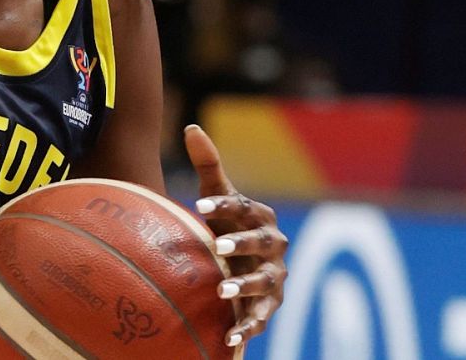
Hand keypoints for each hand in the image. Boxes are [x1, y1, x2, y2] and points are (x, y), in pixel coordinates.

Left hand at [186, 124, 287, 349]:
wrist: (237, 261)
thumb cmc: (223, 221)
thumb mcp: (215, 194)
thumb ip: (208, 163)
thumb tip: (191, 127)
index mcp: (259, 216)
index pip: (243, 207)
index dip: (223, 205)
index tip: (197, 205)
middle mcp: (273, 246)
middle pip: (261, 243)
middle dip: (241, 244)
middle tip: (217, 247)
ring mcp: (274, 276)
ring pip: (265, 281)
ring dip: (245, 287)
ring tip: (221, 292)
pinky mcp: (269, 304)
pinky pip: (261, 317)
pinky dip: (247, 328)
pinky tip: (230, 339)